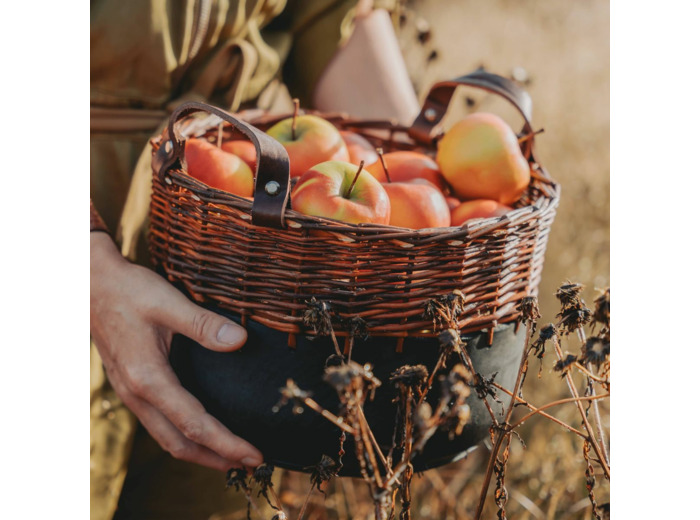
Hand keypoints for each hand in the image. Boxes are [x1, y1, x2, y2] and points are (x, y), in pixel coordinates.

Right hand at [90, 232, 262, 470]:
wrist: (90, 283)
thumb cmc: (128, 291)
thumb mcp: (168, 302)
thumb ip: (204, 324)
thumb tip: (240, 340)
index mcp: (148, 377)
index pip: (194, 423)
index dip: (226, 443)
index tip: (253, 455)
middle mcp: (137, 393)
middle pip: (178, 443)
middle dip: (215, 458)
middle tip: (248, 465)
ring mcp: (131, 392)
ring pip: (166, 437)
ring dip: (199, 451)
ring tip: (229, 455)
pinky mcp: (131, 386)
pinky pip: (158, 423)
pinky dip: (183, 435)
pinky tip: (199, 429)